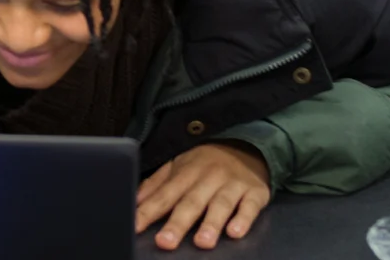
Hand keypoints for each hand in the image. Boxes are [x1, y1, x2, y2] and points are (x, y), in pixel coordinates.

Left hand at [136, 142, 271, 249]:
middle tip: (165, 242)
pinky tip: (235, 232)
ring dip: (211, 224)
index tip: (135, 226)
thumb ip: (156, 184)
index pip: (165, 194)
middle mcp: (208, 178)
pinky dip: (243, 219)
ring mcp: (232, 185)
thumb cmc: (205, 163)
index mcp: (185, 172)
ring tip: (202, 243)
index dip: (149, 211)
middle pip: (191, 202)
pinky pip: (250, 206)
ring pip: (220, 205)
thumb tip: (134, 202)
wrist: (246, 146)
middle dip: (177, 223)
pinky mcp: (255, 192)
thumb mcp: (178, 166)